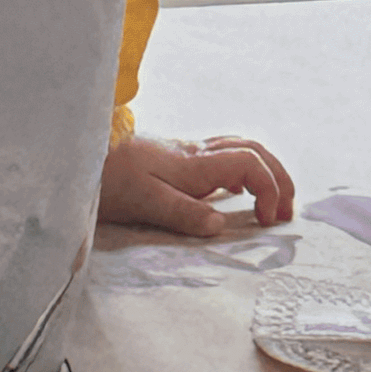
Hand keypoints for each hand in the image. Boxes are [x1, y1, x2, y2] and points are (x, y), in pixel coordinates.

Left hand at [97, 134, 294, 235]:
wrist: (83, 150)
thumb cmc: (110, 178)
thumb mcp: (144, 201)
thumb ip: (183, 213)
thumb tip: (220, 225)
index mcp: (194, 163)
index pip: (249, 162)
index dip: (270, 188)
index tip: (269, 221)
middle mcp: (197, 151)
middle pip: (253, 148)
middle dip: (279, 176)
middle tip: (287, 210)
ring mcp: (188, 150)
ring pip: (240, 146)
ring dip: (264, 169)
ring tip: (272, 200)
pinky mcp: (178, 155)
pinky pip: (224, 153)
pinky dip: (244, 167)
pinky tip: (236, 190)